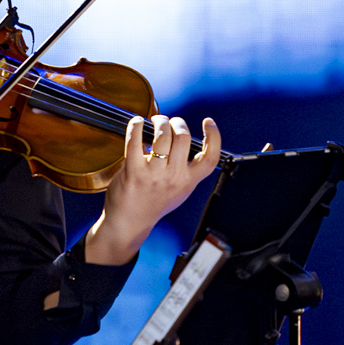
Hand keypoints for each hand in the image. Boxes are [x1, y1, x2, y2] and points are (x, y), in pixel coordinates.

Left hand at [81, 114, 223, 267]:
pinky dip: (136, 126)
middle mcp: (173, 178)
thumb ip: (185, 170)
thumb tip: (184, 139)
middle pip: (183, 138)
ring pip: (163, 136)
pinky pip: (135, 141)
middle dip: (177, 122)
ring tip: (154, 122)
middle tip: (169, 122)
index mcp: (188, 182)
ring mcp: (153, 174)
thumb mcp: (179, 190)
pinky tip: (137, 123)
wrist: (129, 222)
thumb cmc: (153, 204)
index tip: (208, 123)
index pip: (210, 158)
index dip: (214, 137)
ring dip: (159, 122)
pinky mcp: (133, 171)